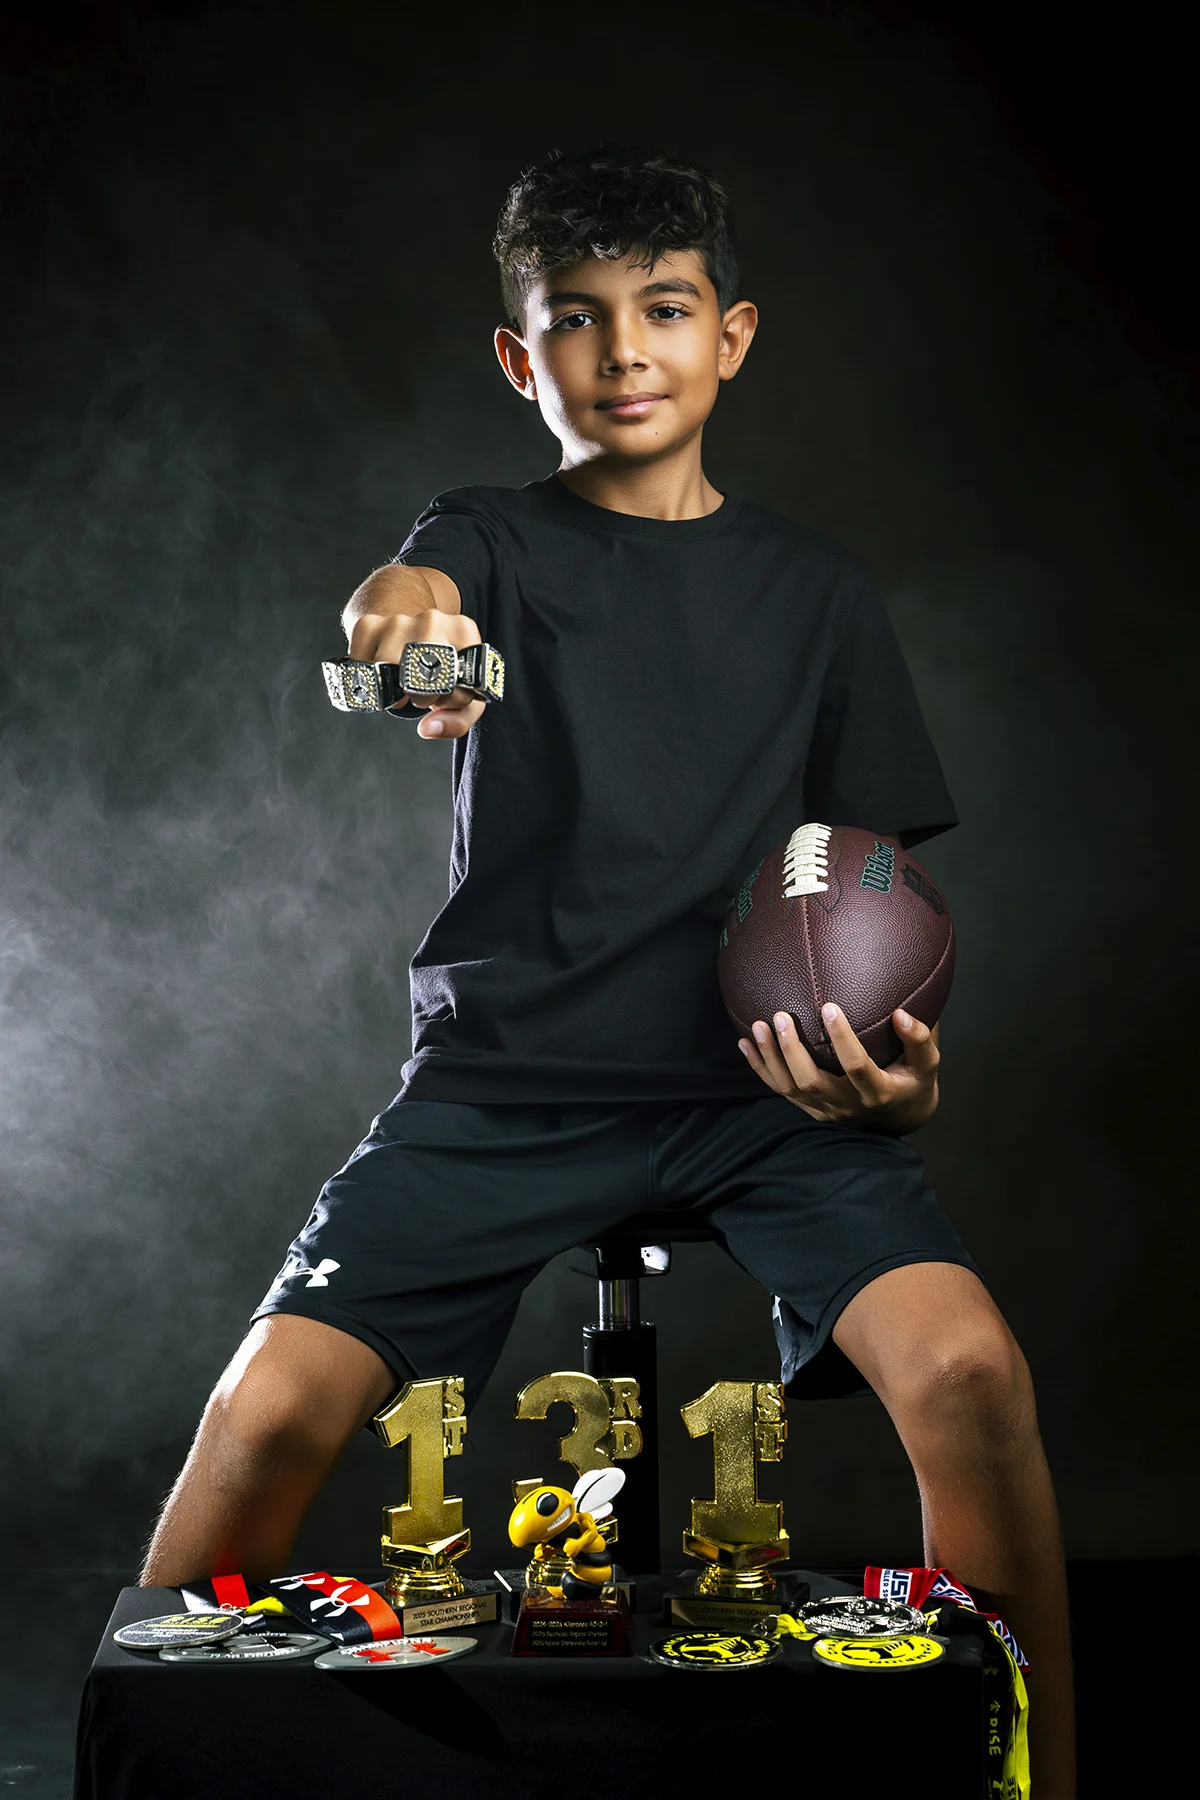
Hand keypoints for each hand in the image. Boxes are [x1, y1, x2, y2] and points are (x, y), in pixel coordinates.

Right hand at [348, 598, 487, 740]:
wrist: (416, 632)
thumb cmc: (445, 670)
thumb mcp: (463, 697)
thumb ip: (455, 721)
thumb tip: (427, 729)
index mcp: (463, 633)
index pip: (454, 687)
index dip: (448, 702)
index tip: (446, 694)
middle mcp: (432, 620)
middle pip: (417, 676)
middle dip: (419, 696)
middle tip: (422, 693)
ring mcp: (398, 620)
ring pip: (384, 672)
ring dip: (391, 689)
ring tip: (403, 682)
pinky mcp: (368, 624)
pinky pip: (359, 666)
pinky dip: (368, 679)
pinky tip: (384, 672)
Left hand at [737, 1005, 939, 1133]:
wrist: (900, 1116)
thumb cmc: (913, 1081)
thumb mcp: (928, 1064)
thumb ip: (920, 1039)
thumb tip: (901, 1014)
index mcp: (878, 1092)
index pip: (856, 1067)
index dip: (841, 1039)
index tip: (828, 1006)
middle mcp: (847, 1105)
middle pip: (811, 1082)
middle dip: (791, 1051)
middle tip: (780, 1016)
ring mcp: (826, 1110)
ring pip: (790, 1088)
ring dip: (770, 1058)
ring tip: (757, 1026)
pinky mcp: (811, 1110)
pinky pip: (782, 1091)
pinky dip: (761, 1068)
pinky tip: (745, 1043)